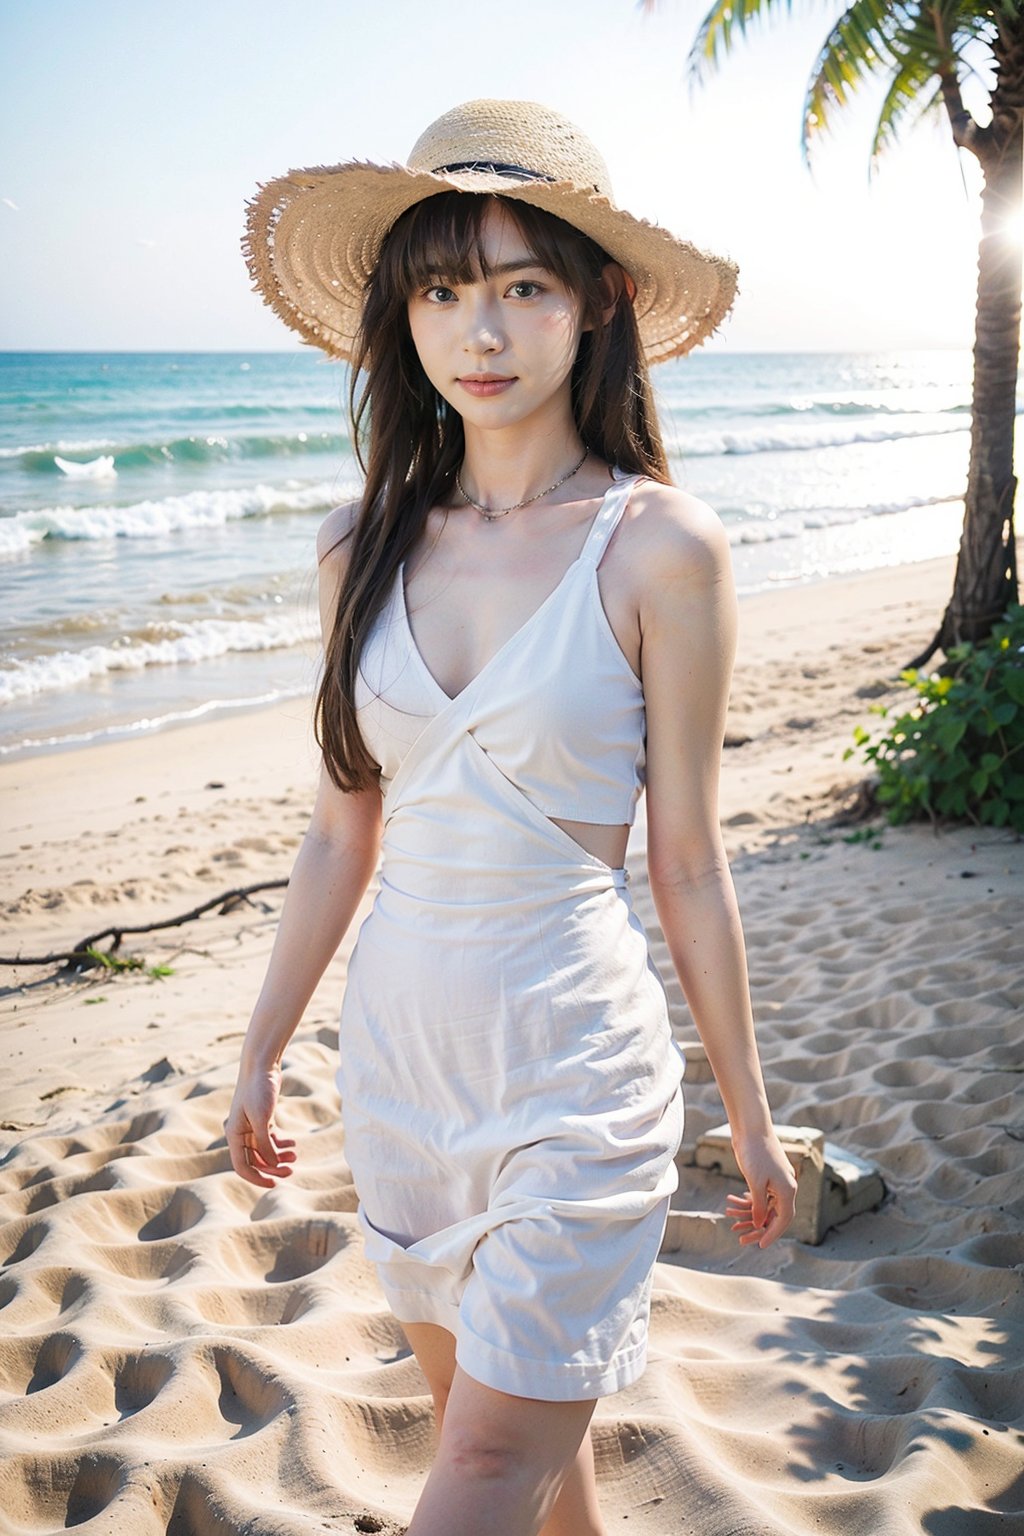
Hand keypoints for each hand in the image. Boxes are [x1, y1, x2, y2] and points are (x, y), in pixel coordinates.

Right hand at [224, 1063, 297, 1187]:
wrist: (262, 1065)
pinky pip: (269, 1139)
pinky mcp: (261, 1119)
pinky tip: (292, 1144)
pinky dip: (280, 1144)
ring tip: (295, 1155)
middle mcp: (240, 1133)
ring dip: (278, 1156)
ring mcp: (250, 1127)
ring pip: (264, 1150)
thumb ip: (265, 1143)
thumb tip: (272, 1164)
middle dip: (273, 1167)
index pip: (242, 1166)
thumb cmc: (258, 1090)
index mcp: (234, 1135)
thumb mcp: (262, 1119)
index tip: (274, 1184)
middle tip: (292, 1170)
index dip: (257, 1178)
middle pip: (255, 1160)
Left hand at [726, 1130, 798, 1247]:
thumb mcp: (755, 1181)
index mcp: (788, 1190)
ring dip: (750, 1213)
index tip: (760, 1245)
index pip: (784, 1220)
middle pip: (776, 1215)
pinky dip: (750, 1200)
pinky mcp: (767, 1175)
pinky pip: (762, 1194)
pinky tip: (735, 1202)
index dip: (772, 1234)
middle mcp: (786, 1186)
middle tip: (742, 1239)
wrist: (751, 1126)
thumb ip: (758, 1205)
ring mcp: (777, 1180)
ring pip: (766, 1205)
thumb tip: (759, 1224)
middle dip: (759, 1228)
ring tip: (731, 1219)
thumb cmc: (754, 1151)